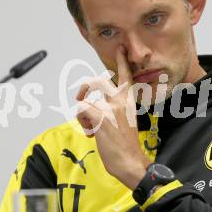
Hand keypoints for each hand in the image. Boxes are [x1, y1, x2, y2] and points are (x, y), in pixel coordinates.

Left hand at [75, 45, 149, 189]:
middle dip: (85, 88)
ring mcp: (111, 108)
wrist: (131, 162)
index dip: (122, 61)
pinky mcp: (102, 117)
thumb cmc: (126, 145)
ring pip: (86, 101)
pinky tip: (90, 133)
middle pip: (99, 81)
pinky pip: (82, 110)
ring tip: (91, 128)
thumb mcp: (125, 122)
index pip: (126, 76)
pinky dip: (82, 122)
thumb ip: (114, 110)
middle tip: (80, 97)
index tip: (121, 48)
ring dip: (84, 116)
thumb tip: (95, 107)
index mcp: (128, 101)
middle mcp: (120, 101)